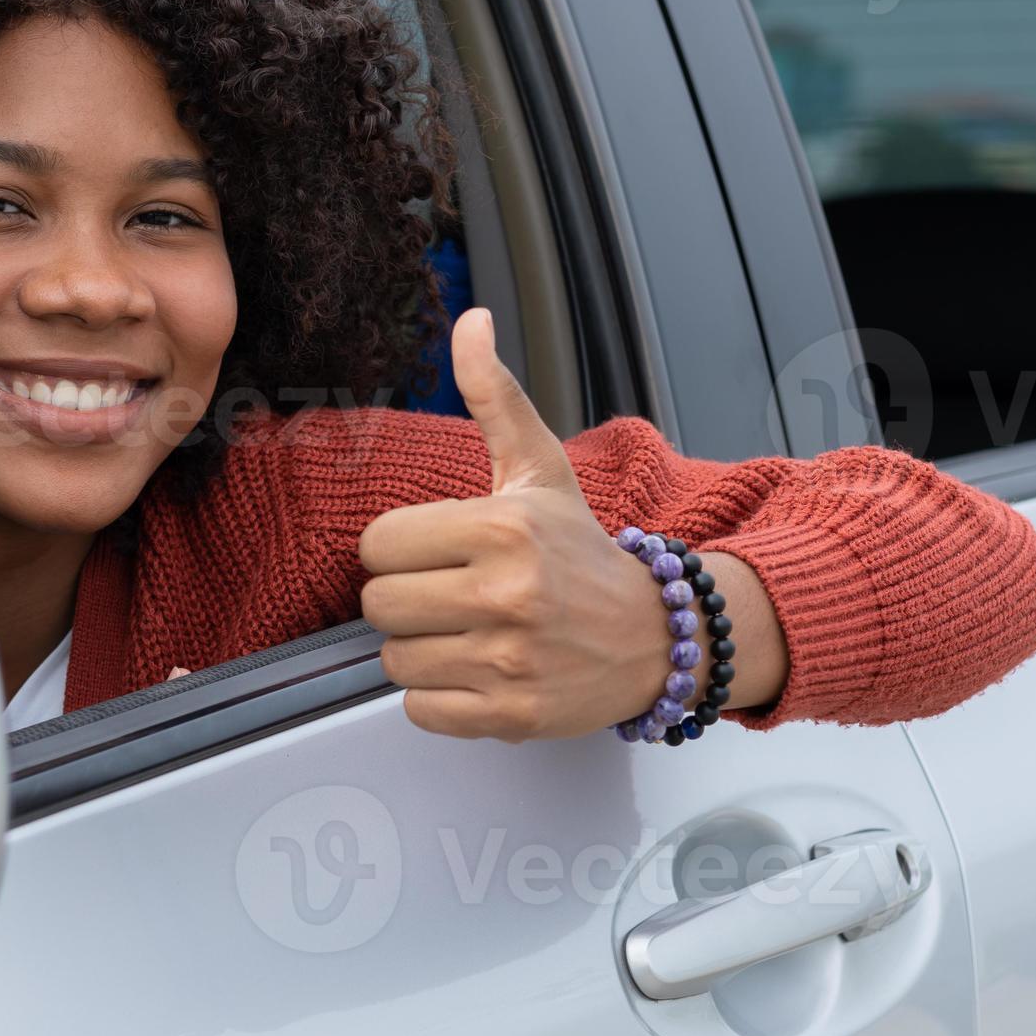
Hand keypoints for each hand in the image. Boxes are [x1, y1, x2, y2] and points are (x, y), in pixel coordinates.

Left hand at [359, 309, 682, 740]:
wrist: (657, 634)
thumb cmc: (583, 552)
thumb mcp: (539, 468)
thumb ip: (493, 396)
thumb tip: (470, 320)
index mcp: (502, 526)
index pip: (377, 545)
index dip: (399, 549)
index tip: (435, 551)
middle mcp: (506, 593)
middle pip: (378, 605)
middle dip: (406, 600)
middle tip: (450, 594)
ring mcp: (510, 659)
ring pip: (394, 660)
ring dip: (422, 650)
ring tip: (468, 632)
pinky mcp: (512, 715)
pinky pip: (420, 710)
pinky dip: (439, 696)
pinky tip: (478, 669)